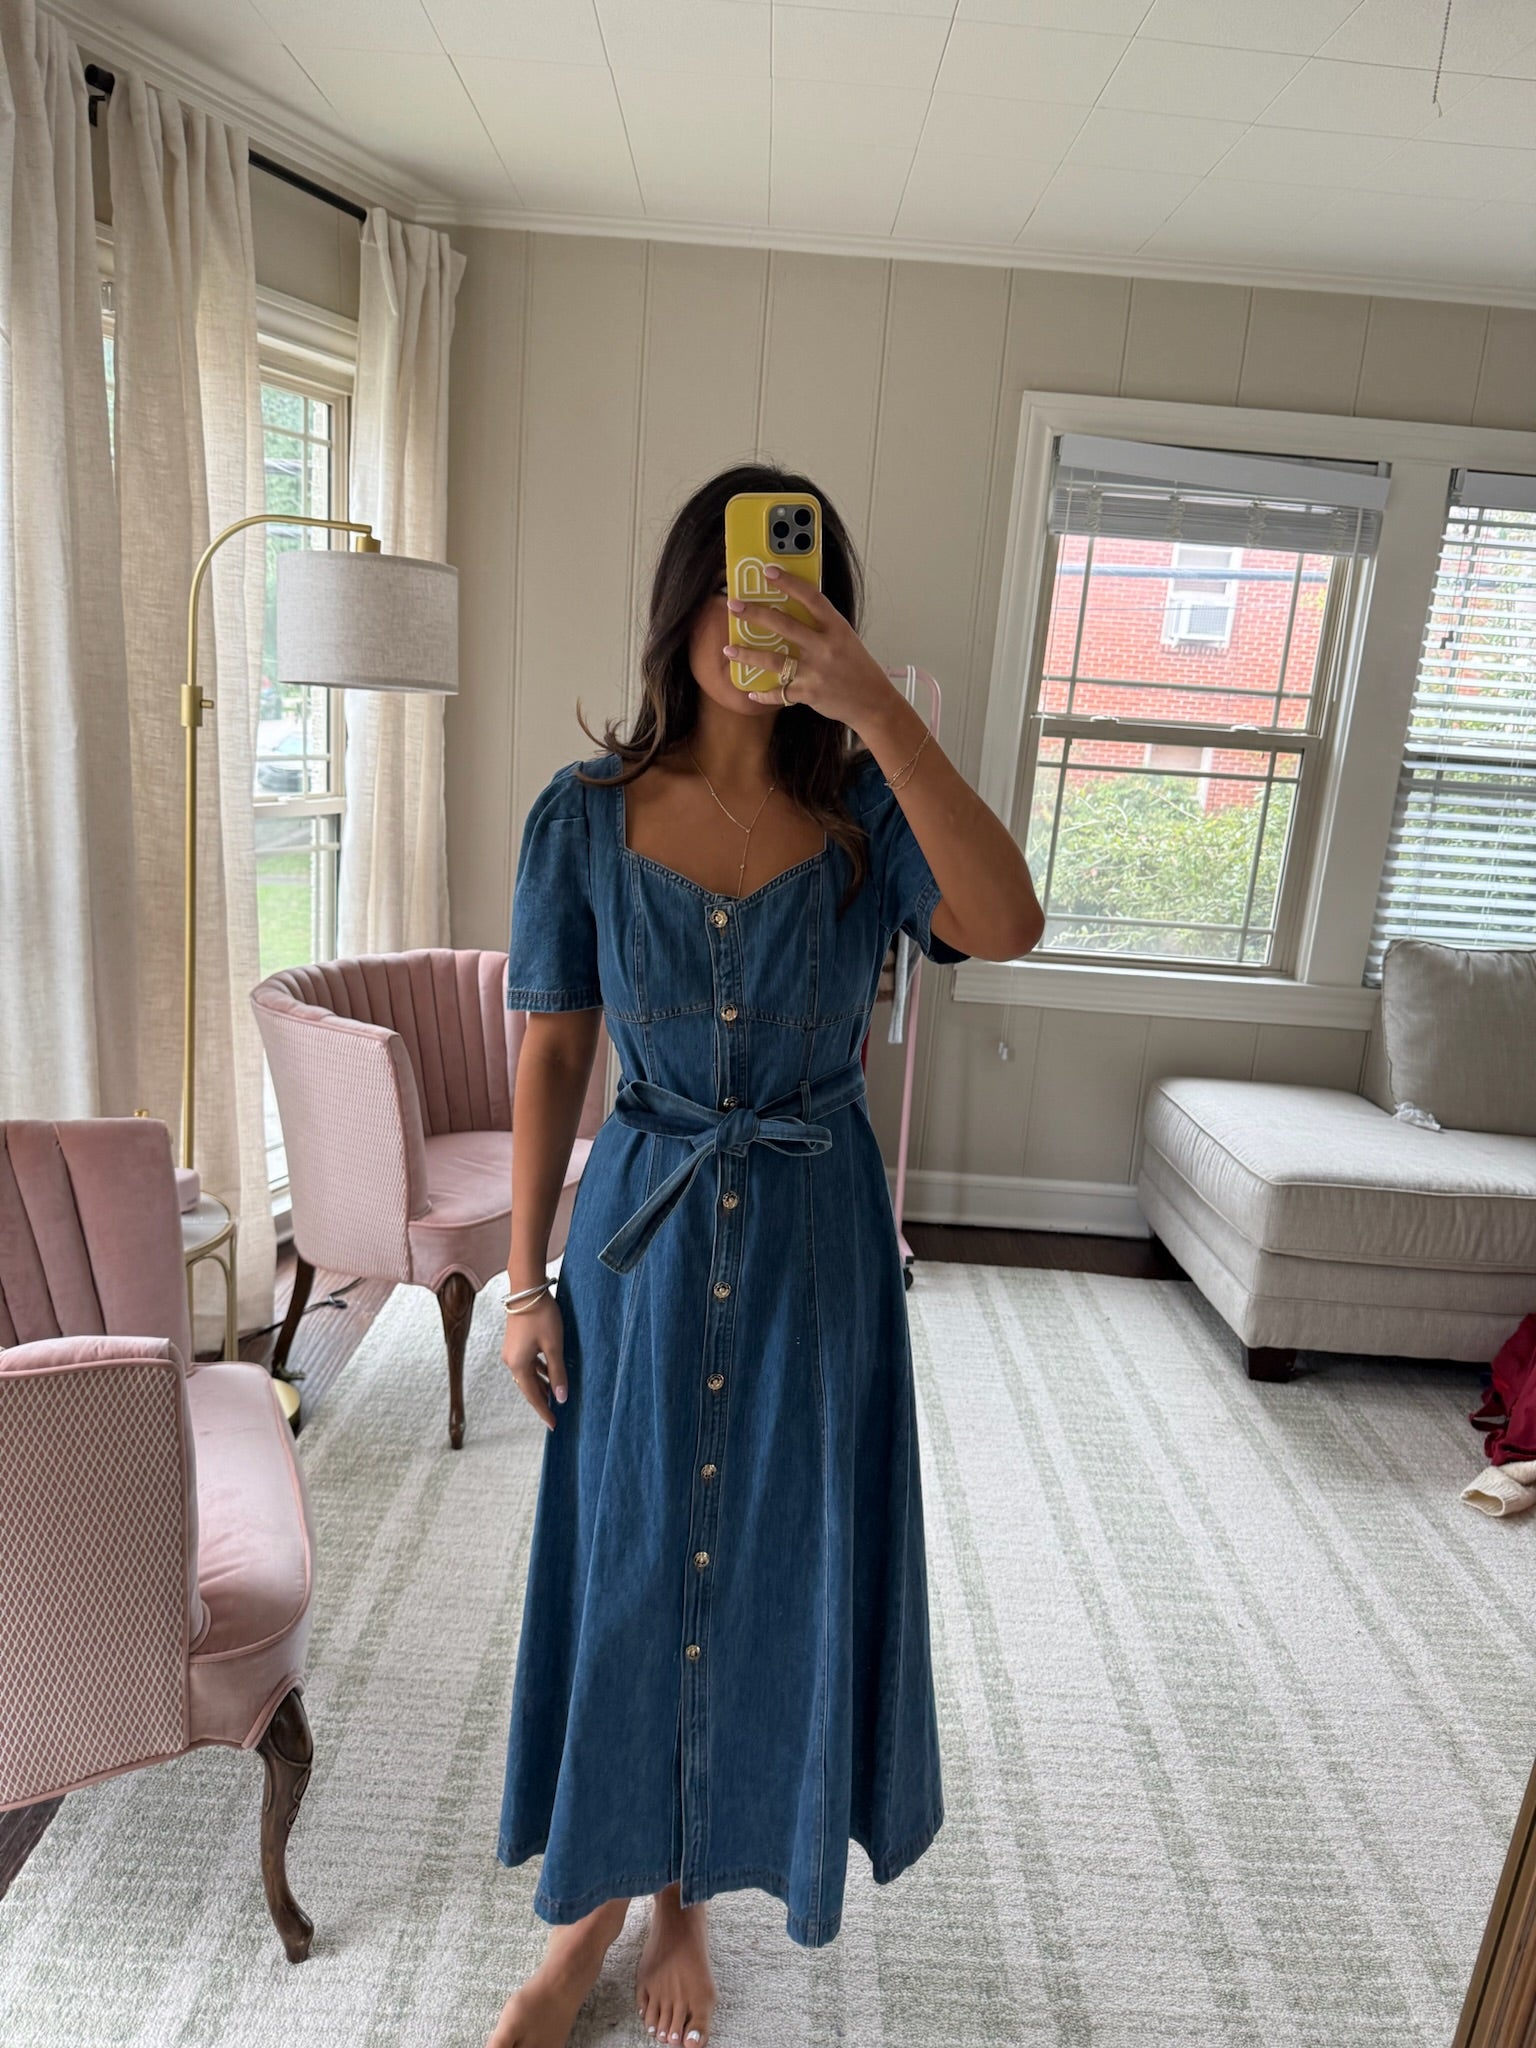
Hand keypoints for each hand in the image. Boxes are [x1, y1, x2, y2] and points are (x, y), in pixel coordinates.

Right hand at [501, 1293, 567, 1429]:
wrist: (527, 1290)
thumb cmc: (542, 1317)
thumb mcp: (554, 1346)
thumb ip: (557, 1373)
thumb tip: (560, 1398)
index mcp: (518, 1365)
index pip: (533, 1396)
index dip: (544, 1411)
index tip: (554, 1425)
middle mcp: (510, 1361)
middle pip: (528, 1387)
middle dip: (542, 1400)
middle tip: (555, 1413)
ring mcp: (511, 1351)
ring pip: (527, 1375)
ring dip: (540, 1385)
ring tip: (554, 1395)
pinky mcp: (515, 1342)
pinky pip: (527, 1364)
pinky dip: (538, 1372)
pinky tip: (547, 1372)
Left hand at [723, 565, 901, 738]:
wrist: (873, 702)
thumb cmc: (858, 669)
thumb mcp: (845, 640)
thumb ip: (822, 627)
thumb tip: (792, 612)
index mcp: (837, 628)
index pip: (811, 597)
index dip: (789, 582)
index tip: (769, 571)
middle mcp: (825, 647)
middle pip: (785, 625)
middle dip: (755, 614)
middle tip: (734, 605)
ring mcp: (815, 671)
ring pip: (774, 660)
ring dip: (748, 654)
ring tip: (728, 650)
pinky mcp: (809, 693)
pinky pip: (780, 692)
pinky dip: (764, 693)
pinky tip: (752, 690)